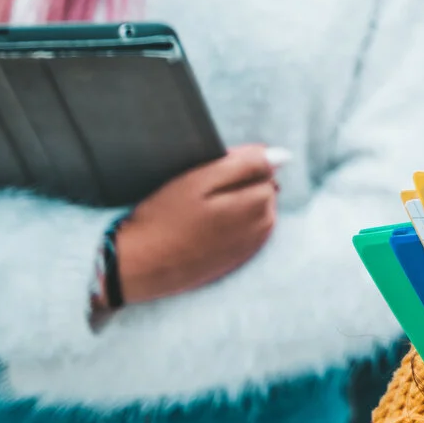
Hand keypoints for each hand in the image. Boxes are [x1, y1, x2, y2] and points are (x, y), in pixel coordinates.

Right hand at [112, 145, 279, 306]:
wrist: (139, 266)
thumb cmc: (165, 218)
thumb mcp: (200, 179)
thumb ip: (246, 164)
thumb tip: (284, 156)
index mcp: (258, 202)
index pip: (264, 167)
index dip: (236, 164)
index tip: (208, 173)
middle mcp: (263, 226)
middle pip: (263, 188)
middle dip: (239, 184)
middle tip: (200, 193)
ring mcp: (253, 246)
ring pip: (256, 209)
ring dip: (236, 203)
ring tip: (201, 211)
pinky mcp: (238, 259)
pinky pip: (246, 230)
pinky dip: (232, 223)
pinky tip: (205, 227)